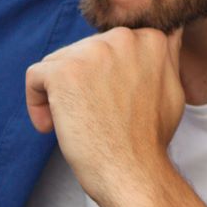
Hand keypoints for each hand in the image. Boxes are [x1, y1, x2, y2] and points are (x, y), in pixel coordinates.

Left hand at [24, 25, 184, 205]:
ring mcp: (92, 53)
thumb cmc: (148, 139)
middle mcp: (122, 38)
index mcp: (150, 38)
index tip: (107, 103)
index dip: (103, 76)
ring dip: (58, 94)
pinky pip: (35, 77)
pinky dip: (36, 102)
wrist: (132, 172)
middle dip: (80, 83)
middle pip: (81, 51)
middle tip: (91, 117)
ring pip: (57, 63)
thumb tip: (167, 34)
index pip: (109, 45)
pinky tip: (49, 126)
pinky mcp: (64, 72)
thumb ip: (163, 57)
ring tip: (73, 124)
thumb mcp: (171, 88)